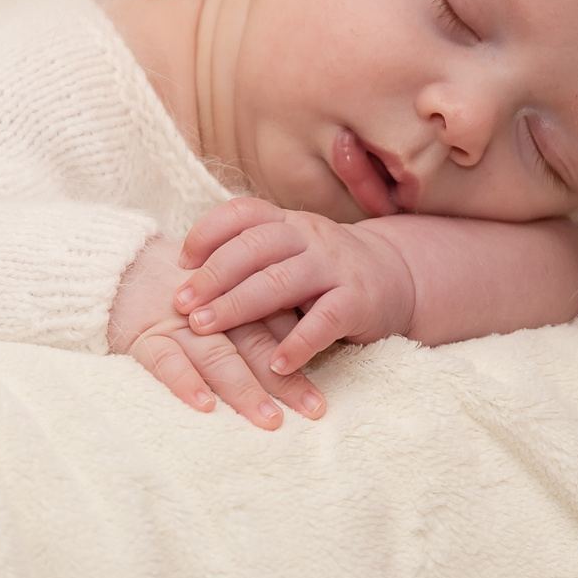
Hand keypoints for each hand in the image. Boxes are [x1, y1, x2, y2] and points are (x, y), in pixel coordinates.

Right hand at [110, 234, 325, 427]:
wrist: (118, 266)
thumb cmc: (182, 288)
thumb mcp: (224, 293)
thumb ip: (261, 312)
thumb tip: (304, 350)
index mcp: (236, 294)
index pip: (276, 326)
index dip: (301, 357)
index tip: (322, 393)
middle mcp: (212, 310)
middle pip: (254, 343)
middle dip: (283, 379)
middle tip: (312, 409)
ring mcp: (178, 323)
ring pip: (217, 356)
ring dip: (243, 388)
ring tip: (269, 418)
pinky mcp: (145, 336)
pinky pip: (165, 361)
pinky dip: (184, 382)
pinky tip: (204, 405)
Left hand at [171, 198, 417, 374]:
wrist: (397, 278)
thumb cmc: (325, 272)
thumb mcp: (290, 252)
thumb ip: (250, 258)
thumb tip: (184, 276)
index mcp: (287, 222)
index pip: (242, 214)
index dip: (207, 233)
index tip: (179, 261)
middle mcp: (310, 236)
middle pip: (253, 247)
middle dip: (213, 276)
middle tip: (182, 304)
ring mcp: (335, 267)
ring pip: (280, 281)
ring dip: (238, 305)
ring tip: (206, 328)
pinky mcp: (358, 301)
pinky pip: (324, 321)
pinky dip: (298, 344)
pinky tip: (274, 364)